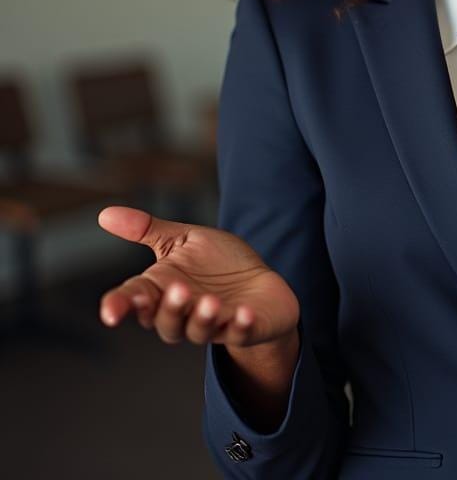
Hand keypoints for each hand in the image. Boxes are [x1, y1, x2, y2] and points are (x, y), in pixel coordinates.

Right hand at [97, 205, 298, 348]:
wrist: (260, 284)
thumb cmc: (217, 263)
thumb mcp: (183, 240)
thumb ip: (147, 231)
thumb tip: (104, 214)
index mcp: (163, 292)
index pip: (135, 300)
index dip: (120, 306)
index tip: (111, 312)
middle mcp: (184, 314)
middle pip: (166, 321)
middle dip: (171, 308)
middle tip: (179, 289)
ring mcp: (214, 325)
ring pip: (199, 330)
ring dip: (203, 317)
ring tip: (210, 300)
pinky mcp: (245, 329)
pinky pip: (240, 333)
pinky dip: (241, 325)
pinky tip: (245, 313)